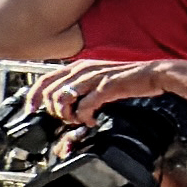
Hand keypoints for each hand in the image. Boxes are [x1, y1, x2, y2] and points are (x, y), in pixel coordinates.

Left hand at [29, 59, 186, 125]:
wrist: (155, 74)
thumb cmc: (129, 78)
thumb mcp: (99, 78)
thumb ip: (82, 85)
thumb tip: (67, 102)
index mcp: (78, 66)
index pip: (44, 80)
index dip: (33, 97)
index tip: (31, 111)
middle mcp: (82, 69)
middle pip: (51, 92)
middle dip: (54, 111)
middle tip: (65, 119)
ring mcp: (94, 77)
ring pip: (64, 99)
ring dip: (68, 114)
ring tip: (79, 120)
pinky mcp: (106, 87)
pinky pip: (85, 106)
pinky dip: (85, 117)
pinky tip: (92, 120)